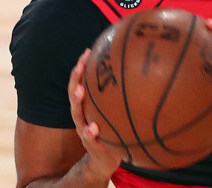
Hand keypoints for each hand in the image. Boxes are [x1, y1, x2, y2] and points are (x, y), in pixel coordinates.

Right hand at [68, 49, 127, 177]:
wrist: (106, 159)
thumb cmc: (113, 130)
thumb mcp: (114, 112)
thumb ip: (119, 96)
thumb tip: (136, 71)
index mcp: (87, 107)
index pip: (81, 84)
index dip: (81, 69)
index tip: (87, 51)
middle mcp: (83, 116)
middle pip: (74, 95)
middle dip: (76, 79)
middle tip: (80, 64)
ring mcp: (85, 131)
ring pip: (77, 115)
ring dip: (77, 102)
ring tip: (80, 90)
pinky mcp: (92, 146)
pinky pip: (90, 139)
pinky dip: (90, 133)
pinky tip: (94, 127)